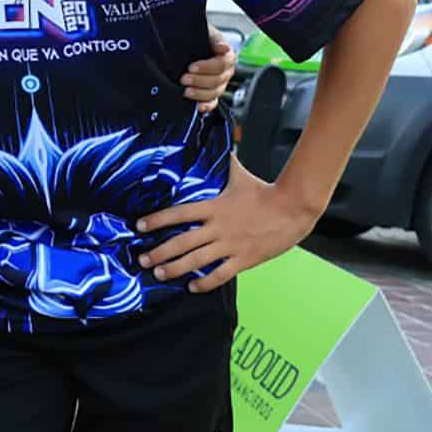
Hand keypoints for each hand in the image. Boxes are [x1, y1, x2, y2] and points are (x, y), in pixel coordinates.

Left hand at [135, 158, 318, 291]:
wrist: (292, 208)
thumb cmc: (265, 191)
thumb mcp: (240, 175)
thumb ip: (225, 164)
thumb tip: (217, 145)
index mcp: (214, 206)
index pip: (179, 213)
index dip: (157, 220)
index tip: (140, 226)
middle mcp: (218, 227)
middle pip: (182, 242)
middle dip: (159, 252)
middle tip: (142, 260)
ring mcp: (230, 245)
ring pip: (197, 261)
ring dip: (175, 269)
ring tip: (159, 274)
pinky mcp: (244, 259)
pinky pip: (220, 274)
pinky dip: (205, 282)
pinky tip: (192, 287)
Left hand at [183, 28, 237, 111]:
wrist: (188, 44)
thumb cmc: (197, 37)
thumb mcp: (205, 32)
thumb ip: (214, 38)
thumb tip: (223, 47)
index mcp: (226, 55)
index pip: (222, 64)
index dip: (207, 67)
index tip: (191, 67)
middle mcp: (226, 71)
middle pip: (218, 80)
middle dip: (199, 80)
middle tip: (184, 78)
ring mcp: (220, 83)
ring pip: (215, 92)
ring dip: (200, 93)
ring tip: (186, 91)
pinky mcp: (212, 94)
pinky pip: (213, 103)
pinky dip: (206, 106)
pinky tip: (198, 106)